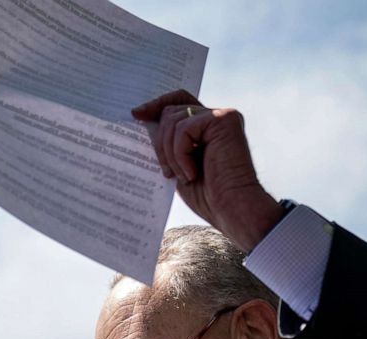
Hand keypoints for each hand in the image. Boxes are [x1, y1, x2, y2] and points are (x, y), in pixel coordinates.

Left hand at [132, 90, 283, 251]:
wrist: (230, 209)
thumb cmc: (207, 195)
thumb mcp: (178, 164)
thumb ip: (167, 141)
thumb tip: (142, 119)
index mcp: (207, 126)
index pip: (179, 100)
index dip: (157, 104)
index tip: (136, 114)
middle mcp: (217, 117)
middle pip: (170, 112)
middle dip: (160, 142)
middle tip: (167, 171)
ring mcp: (223, 116)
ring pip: (173, 120)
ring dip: (170, 153)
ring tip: (184, 175)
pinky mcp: (224, 120)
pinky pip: (184, 129)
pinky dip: (180, 154)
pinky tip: (192, 173)